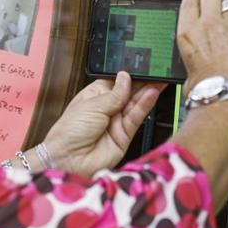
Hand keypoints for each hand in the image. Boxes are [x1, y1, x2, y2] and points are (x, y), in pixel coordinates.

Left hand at [41, 71, 164, 175]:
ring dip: (146, 92)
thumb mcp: (92, 105)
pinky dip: (145, 106)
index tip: (141, 67)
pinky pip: (137, 118)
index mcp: (94, 97)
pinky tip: (151, 94)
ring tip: (158, 80)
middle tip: (155, 72)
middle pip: (128, 93)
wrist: (69, 160)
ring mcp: (116, 123)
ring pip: (135, 105)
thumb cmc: (70, 132)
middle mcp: (106, 109)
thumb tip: (125, 77)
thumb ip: (114, 93)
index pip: (116, 82)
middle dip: (141, 83)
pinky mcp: (125, 136)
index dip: (128, 76)